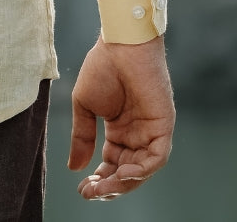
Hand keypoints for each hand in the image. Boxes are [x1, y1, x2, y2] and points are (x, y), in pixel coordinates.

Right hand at [68, 35, 174, 200]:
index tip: (82, 189)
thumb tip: (74, 167)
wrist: (119, 44)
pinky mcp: (162, 125)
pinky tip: (122, 173)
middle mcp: (137, 133)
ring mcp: (151, 130)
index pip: (112, 162)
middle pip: (126, 171)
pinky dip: (141, 170)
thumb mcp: (84, 105)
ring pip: (141, 169)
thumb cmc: (102, 66)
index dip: (99, 179)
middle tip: (90, 193)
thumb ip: (82, 137)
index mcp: (119, 128)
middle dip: (109, 186)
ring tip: (102, 188)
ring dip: (123, 182)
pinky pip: (156, 157)